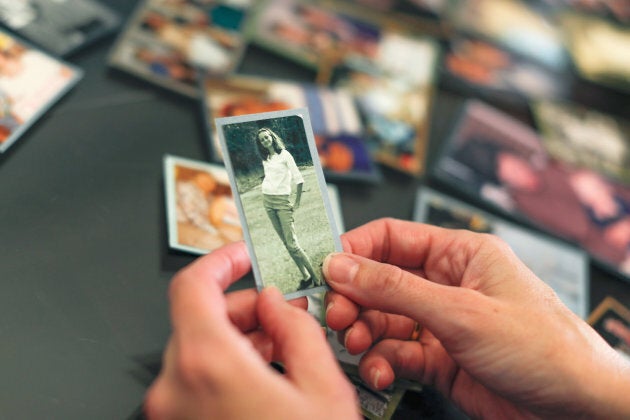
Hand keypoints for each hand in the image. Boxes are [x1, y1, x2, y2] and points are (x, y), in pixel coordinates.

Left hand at [145, 241, 358, 418]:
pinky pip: (196, 378)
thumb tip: (278, 302)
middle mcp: (177, 388)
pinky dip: (227, 364)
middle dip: (243, 307)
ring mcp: (173, 412)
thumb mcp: (321, 386)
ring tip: (281, 350)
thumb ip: (296, 328)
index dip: (220, 260)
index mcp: (209, 365)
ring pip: (198, 347)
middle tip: (281, 312)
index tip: (243, 255)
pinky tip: (264, 376)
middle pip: (199, 316)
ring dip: (238, 336)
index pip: (193, 285)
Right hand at [324, 218, 629, 418]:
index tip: (324, 268)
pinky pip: (397, 354)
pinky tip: (382, 371)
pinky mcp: (439, 359)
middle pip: (381, 281)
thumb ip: (395, 288)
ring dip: (365, 334)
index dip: (355, 249)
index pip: (393, 238)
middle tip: (337, 315)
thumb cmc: (545, 347)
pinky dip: (383, 363)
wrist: (578, 408)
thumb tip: (343, 265)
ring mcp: (441, 323)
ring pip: (384, 320)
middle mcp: (447, 285)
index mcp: (459, 254)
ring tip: (359, 346)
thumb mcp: (461, 311)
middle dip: (355, 299)